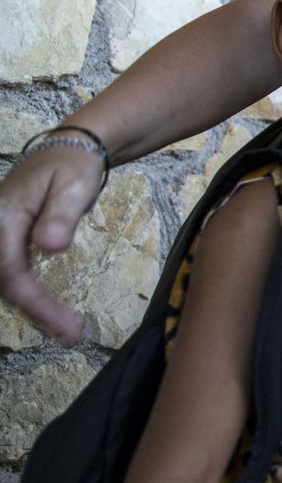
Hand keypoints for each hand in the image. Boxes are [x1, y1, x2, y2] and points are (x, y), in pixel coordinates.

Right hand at [0, 143, 102, 342]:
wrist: (68, 150)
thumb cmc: (73, 166)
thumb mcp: (74, 186)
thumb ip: (61, 216)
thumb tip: (49, 247)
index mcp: (2, 217)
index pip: (10, 271)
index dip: (35, 303)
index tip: (67, 326)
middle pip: (2, 281)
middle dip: (34, 311)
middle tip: (70, 333)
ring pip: (3, 280)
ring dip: (30, 306)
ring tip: (65, 327)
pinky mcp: (4, 241)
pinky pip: (9, 273)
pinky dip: (26, 293)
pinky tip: (49, 310)